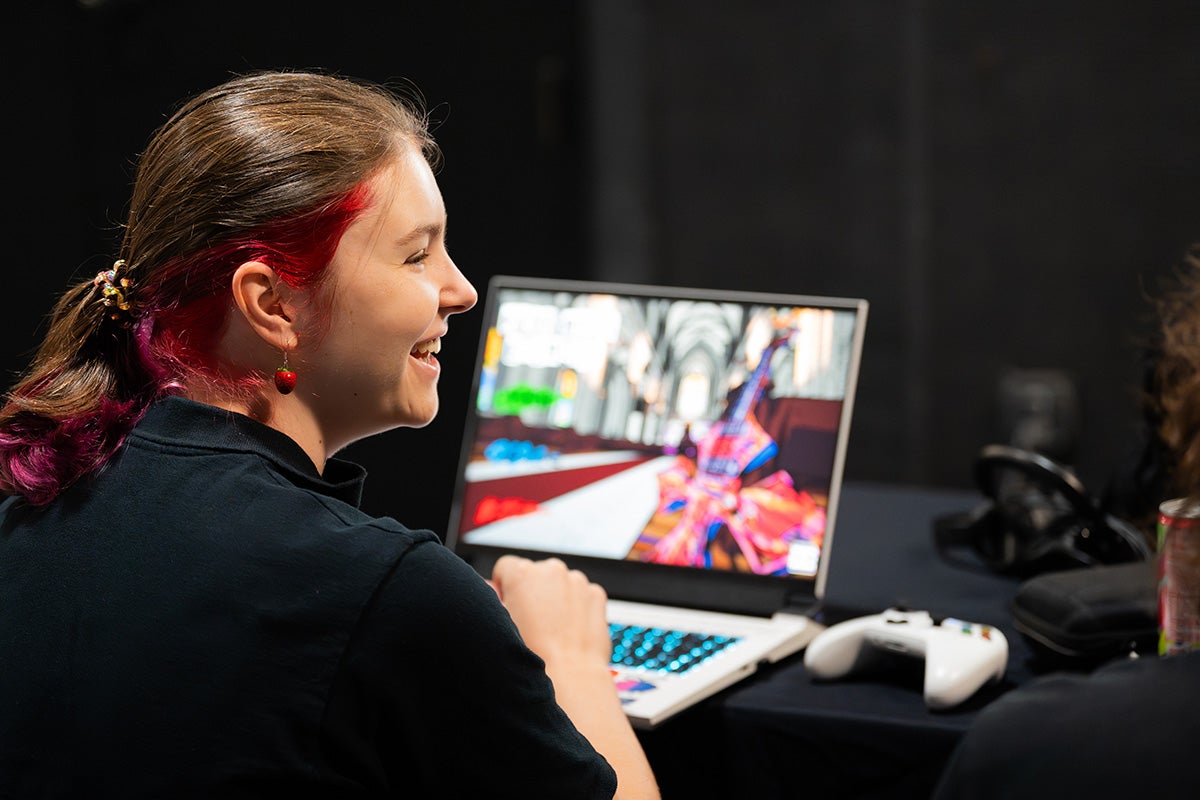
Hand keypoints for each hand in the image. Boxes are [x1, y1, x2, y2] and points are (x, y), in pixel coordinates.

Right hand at [490, 556, 610, 673]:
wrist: (569, 674)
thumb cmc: (531, 654)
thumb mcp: (498, 623)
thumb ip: (492, 597)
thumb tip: (493, 588)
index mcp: (522, 573)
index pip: (506, 567)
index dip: (505, 587)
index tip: (510, 605)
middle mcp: (551, 570)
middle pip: (536, 573)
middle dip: (533, 592)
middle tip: (532, 622)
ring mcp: (577, 581)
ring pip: (560, 584)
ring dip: (556, 599)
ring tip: (552, 629)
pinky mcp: (595, 594)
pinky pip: (582, 594)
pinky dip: (577, 607)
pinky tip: (570, 629)